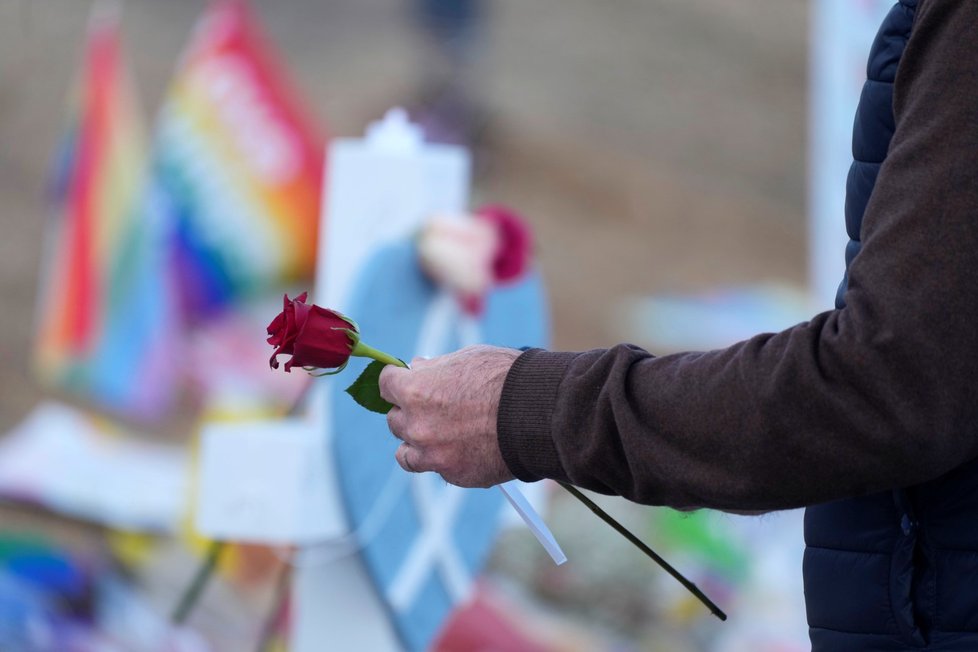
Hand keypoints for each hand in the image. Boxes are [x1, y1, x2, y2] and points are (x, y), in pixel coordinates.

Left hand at [379, 345, 520, 486]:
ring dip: (417, 443)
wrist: (537, 413)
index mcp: (415, 391)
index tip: (407, 381)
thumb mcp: (466, 358)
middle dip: (410, 412)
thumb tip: (417, 368)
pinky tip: (465, 449)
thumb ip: (435, 367)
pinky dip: (445, 460)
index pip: (385, 384)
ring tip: (440, 436)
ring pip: (405, 453)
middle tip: (433, 407)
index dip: (397, 381)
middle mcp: (416, 425)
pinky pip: (436, 468)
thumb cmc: (505, 378)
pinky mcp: (453, 474)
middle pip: (394, 420)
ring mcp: (433, 454)